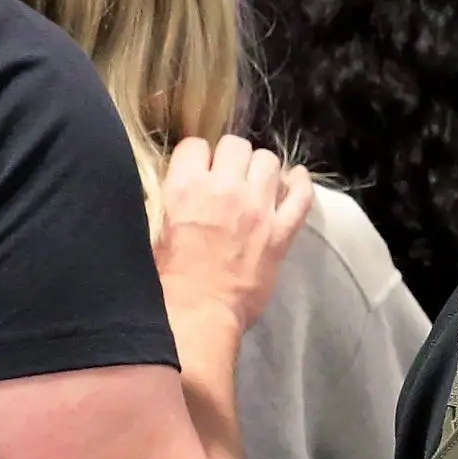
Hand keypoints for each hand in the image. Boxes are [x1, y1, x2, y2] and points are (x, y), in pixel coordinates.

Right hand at [156, 136, 308, 332]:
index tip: (201, 171)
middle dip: (231, 158)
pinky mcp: (281, 230)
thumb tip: (185, 187)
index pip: (195, 145)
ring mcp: (258, 208)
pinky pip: (301, 195)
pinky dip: (300, 184)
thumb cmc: (170, 279)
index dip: (198, 157)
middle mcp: (224, 188)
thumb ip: (174, 200)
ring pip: (268, 161)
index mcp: (185, 187)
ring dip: (261, 169)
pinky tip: (295, 181)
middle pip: (236, 145)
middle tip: (230, 177)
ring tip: (257, 183)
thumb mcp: (157, 229)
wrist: (199, 313)